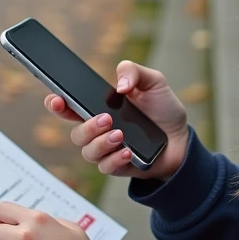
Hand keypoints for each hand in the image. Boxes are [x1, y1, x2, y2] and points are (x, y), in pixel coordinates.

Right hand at [45, 60, 189, 182]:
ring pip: (88, 151)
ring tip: (119, 135)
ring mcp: (107, 150)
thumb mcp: (153, 82)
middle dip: (86, 127)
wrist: (182, 139)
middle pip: (76, 133)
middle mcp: (99, 130)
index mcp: (100, 108)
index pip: (69, 107)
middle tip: (105, 118)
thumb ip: (134, 71)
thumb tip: (119, 85)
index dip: (57, 104)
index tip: (56, 100)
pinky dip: (115, 159)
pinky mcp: (118, 166)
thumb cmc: (163, 110)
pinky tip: (127, 152)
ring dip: (101, 143)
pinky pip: (105, 167)